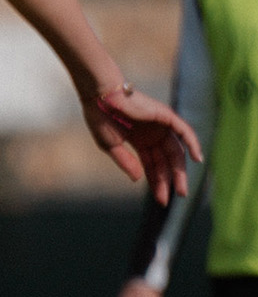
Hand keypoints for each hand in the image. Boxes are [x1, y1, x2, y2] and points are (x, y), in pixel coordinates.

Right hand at [85, 85, 200, 202]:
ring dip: (181, 169)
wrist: (99, 97)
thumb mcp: (110, 146)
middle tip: (176, 197)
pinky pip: (184, 131)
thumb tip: (137, 179)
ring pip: (176, 151)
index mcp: (139, 141)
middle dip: (171, 179)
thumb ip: (126, 162)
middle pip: (166, 161)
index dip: (157, 182)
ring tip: (182, 189)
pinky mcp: (165, 116)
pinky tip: (197, 158)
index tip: (161, 199)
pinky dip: (192, 143)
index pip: (152, 165)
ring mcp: (160, 126)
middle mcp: (152, 134)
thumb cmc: (100, 118)